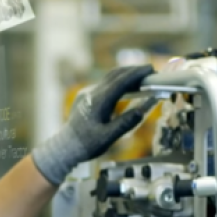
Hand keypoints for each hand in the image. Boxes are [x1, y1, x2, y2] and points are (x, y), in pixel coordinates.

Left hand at [32, 65, 156, 184]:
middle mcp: (92, 93)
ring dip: (125, 74)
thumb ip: (126, 123)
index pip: (121, 81)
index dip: (137, 74)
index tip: (151, 69)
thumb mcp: (108, 138)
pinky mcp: (86, 96)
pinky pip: (104, 84)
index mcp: (98, 101)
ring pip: (109, 78)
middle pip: (115, 74)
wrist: (65, 147)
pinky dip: (118, 82)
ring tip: (142, 77)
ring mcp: (87, 93)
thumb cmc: (86, 145)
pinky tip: (126, 88)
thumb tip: (142, 110)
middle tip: (150, 71)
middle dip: (133, 70)